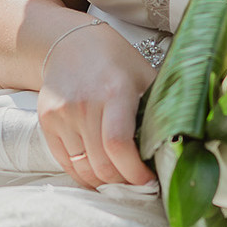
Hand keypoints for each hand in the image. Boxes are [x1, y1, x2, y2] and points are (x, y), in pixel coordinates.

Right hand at [35, 21, 156, 189]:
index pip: (118, 145)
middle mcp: (84, 104)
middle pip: (101, 163)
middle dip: (123, 181)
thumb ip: (159, 106)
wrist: (71, 43)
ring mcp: (62, 114)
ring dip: (103, 181)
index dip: (134, 171)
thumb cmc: (115, 60)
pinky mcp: (47, 121)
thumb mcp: (144, 75)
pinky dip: (83, 174)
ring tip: (120, 178)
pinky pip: (65, 162)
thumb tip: (179, 142)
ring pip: (83, 168)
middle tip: (137, 182)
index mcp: (115, 91)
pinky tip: (98, 172)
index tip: (148, 180)